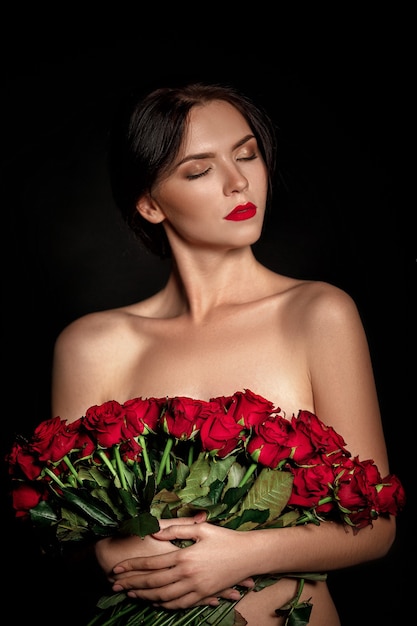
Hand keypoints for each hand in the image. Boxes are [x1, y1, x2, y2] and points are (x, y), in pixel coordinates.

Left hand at [111, 514, 254, 608]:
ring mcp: (196, 588)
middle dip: (133, 584)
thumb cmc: (226, 538)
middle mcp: (188, 574)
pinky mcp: (204, 595)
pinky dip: (165, 605)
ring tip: (131, 595)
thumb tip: (154, 531)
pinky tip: (155, 603)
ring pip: (164, 597)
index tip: (117, 569)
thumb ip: (176, 530)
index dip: (133, 566)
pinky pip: (180, 604)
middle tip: (116, 586)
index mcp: (185, 556)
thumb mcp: (201, 529)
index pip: (152, 563)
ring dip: (145, 597)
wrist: (249, 556)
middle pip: (154, 582)